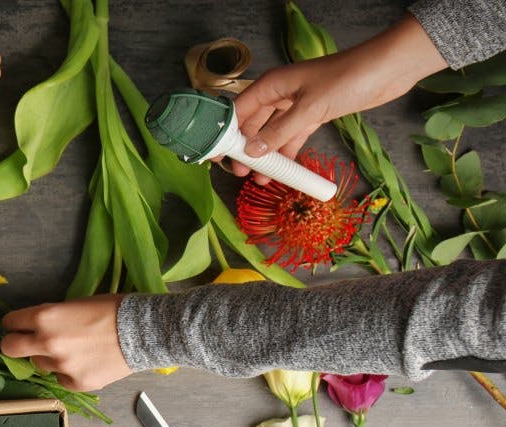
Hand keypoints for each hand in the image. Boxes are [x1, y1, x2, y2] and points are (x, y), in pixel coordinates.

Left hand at [0, 295, 131, 391]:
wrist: (143, 332)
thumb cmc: (111, 310)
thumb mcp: (74, 305)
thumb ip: (51, 318)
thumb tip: (34, 328)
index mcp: (45, 317)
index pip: (11, 322)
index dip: (14, 323)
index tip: (19, 326)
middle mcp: (46, 342)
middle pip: (10, 348)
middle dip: (13, 344)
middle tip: (24, 343)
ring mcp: (60, 365)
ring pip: (38, 365)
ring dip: (48, 358)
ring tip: (71, 351)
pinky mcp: (75, 383)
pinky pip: (60, 379)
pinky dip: (68, 372)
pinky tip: (85, 362)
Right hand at [227, 15, 446, 182]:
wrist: (388, 69)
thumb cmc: (346, 79)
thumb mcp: (309, 109)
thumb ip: (279, 132)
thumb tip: (253, 152)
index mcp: (272, 85)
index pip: (238, 111)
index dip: (225, 134)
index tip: (217, 157)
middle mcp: (280, 93)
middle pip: (253, 124)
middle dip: (246, 149)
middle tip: (241, 173)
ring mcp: (297, 104)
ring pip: (273, 133)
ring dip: (267, 155)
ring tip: (260, 178)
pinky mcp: (313, 113)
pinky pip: (293, 136)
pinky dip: (288, 152)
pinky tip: (283, 170)